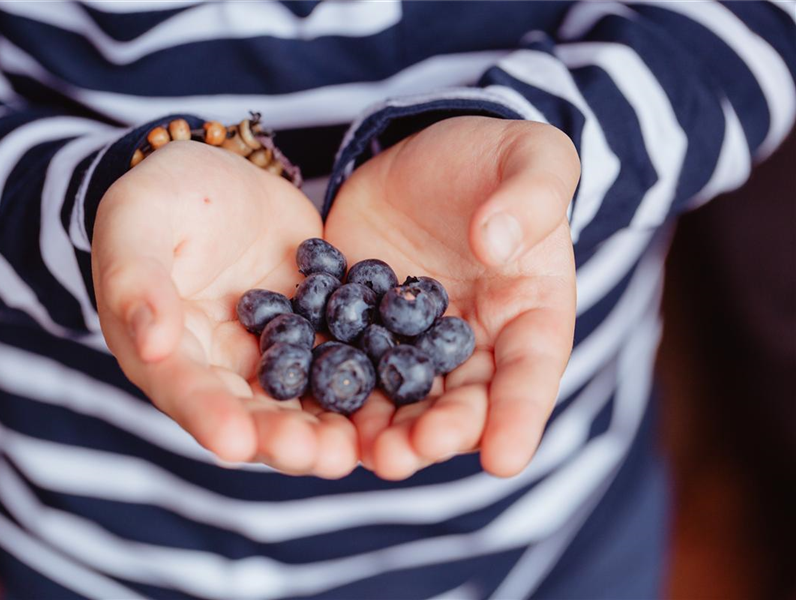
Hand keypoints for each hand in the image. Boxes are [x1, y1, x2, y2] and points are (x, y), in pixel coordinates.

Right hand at [91, 141, 357, 477]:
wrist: (223, 169)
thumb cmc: (161, 194)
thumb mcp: (136, 225)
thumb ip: (137, 282)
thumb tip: (151, 345)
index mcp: (164, 351)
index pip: (184, 390)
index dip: (209, 416)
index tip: (236, 444)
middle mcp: (220, 365)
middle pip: (250, 410)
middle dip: (284, 438)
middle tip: (321, 457)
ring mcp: (272, 350)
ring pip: (301, 398)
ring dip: (329, 425)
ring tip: (360, 447)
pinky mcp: (315, 328)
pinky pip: (341, 355)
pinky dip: (367, 377)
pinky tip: (397, 394)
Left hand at [324, 116, 579, 479]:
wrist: (428, 153)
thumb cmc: (498, 160)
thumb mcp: (532, 161)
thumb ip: (530, 197)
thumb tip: (495, 243)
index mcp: (529, 315)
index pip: (531, 372)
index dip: (519, 416)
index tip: (504, 459)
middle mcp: (472, 343)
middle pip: (460, 400)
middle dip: (435, 432)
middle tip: (406, 456)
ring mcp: (411, 340)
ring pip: (401, 395)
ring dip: (382, 429)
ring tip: (359, 454)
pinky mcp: (361, 324)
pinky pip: (347, 358)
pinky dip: (331, 386)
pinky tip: (308, 409)